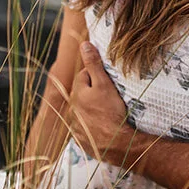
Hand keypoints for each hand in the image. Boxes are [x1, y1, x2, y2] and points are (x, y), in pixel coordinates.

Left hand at [68, 41, 136, 166]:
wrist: (117, 144)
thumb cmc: (111, 112)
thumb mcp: (104, 84)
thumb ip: (93, 64)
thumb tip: (84, 44)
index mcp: (76, 93)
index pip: (84, 76)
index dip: (97, 77)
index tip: (108, 82)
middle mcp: (72, 109)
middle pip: (83, 94)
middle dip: (93, 93)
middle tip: (110, 98)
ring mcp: (75, 126)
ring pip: (84, 111)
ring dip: (92, 110)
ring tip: (108, 114)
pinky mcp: (81, 140)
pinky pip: (86, 128)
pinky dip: (92, 126)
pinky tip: (104, 127)